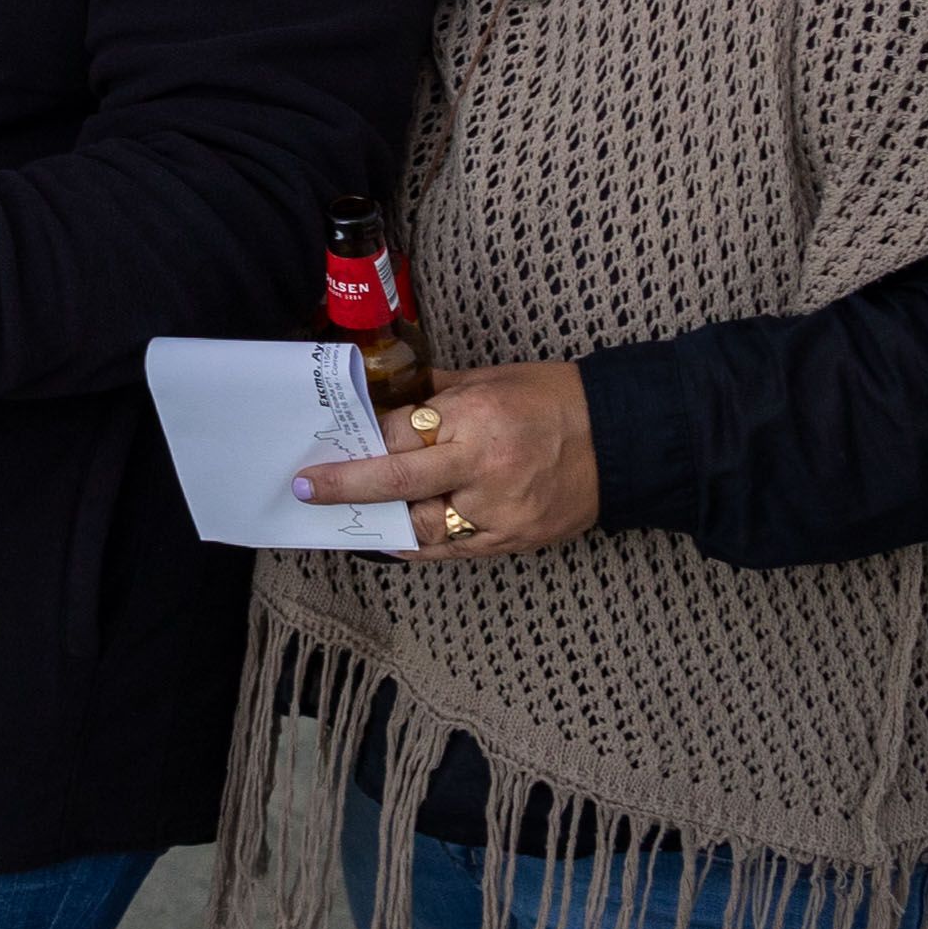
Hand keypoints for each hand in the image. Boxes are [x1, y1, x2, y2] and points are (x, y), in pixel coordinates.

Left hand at [295, 361, 601, 558]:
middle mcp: (483, 466)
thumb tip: (384, 398)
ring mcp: (499, 510)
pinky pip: (451, 551)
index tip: (326, 445)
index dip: (359, 440)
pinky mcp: (513, 539)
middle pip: (397, 482)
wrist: (623, 439)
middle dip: (345, 485)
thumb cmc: (552, 398)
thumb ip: (434, 393)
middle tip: (304, 488)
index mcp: (475, 416)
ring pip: (421, 526)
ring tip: (344, 516)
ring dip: (379, 522)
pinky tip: (389, 541)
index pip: (398, 433)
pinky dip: (416, 547)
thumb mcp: (488, 378)